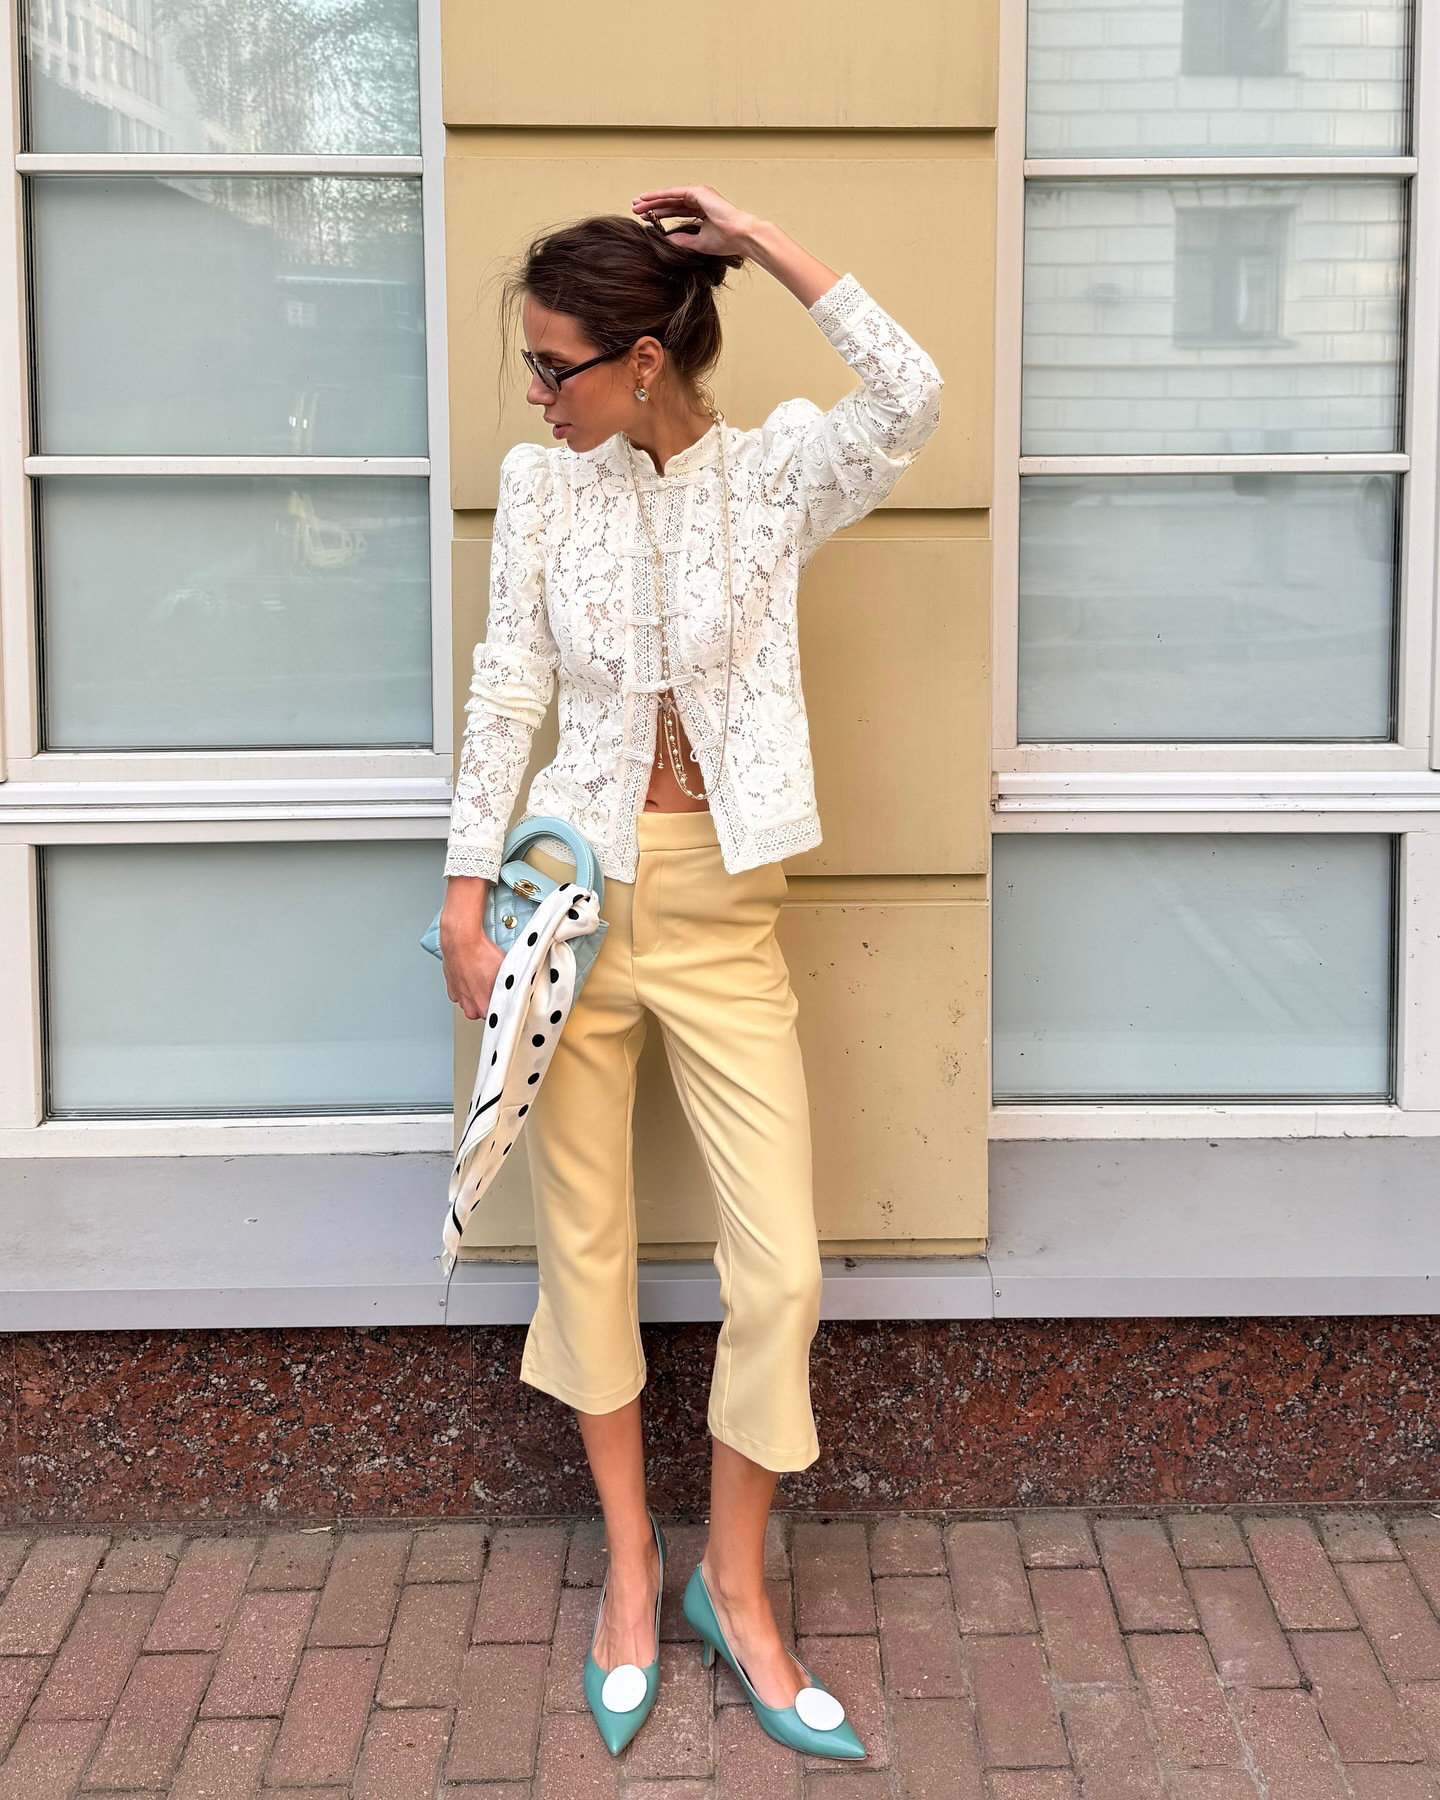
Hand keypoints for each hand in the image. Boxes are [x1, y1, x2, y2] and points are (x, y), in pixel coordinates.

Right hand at [441, 910, 504, 1020]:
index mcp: (483, 1005)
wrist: (461, 941)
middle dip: (487, 1004)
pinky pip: (459, 995)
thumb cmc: (481, 953)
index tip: (504, 1002)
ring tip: (481, 983)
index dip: (501, 1008)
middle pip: (481, 1013)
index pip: (495, 1017)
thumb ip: (510, 986)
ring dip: (475, 998)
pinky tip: (471, 980)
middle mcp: (469, 1004)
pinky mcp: (451, 988)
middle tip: (494, 991)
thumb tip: (518, 988)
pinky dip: (464, 990)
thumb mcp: (506, 971)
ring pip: (469, 1004)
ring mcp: (459, 996)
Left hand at [630, 185, 757, 257]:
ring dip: (653, 199)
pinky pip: (674, 193)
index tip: (646, 218)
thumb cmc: (727, 240)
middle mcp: (699, 199)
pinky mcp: (698, 192)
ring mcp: (699, 194)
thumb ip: (682, 239)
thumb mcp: (699, 242)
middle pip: (671, 202)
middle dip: (653, 205)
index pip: (676, 210)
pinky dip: (660, 195)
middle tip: (636, 209)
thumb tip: (666, 240)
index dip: (661, 214)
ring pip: (670, 196)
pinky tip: (647, 199)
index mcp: (701, 210)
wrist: (741, 236)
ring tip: (637, 204)